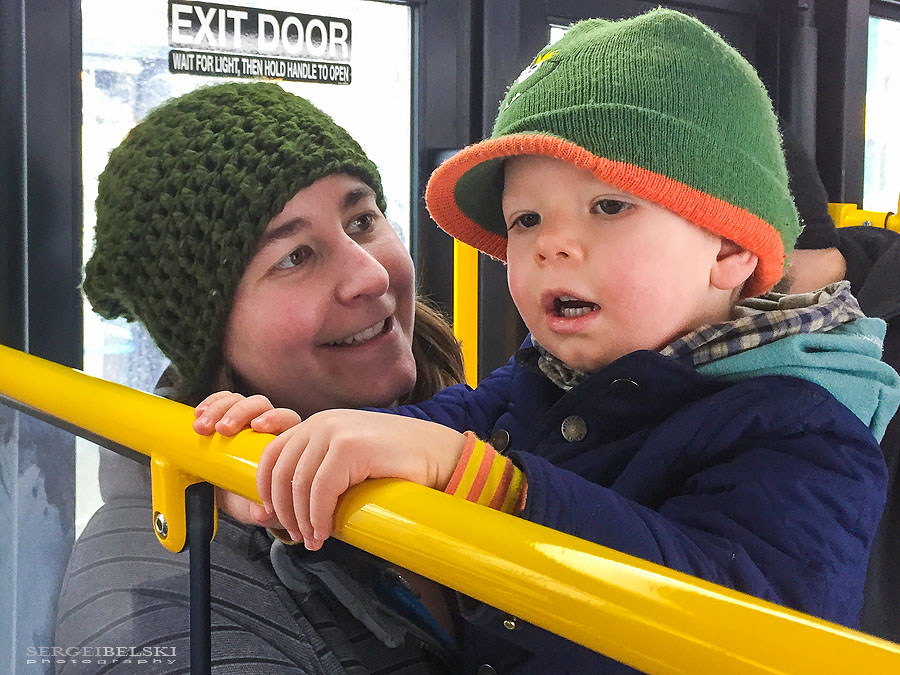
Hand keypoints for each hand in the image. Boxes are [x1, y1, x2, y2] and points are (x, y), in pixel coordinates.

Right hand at [193, 391, 302, 530]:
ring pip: (238, 401)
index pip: (286, 419)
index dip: (274, 418)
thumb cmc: (251, 500)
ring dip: (219, 408)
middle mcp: (266, 426)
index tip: (257, 426)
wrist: (230, 500)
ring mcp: (244, 420)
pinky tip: (199, 413)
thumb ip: (262, 512)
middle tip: (222, 429)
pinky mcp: (223, 418)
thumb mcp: (256, 509)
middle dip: (240, 413)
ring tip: (201, 427)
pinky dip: (210, 403)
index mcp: (283, 442)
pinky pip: (220, 401)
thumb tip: (262, 511)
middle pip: (260, 405)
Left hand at [258, 410, 466, 549]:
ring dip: (302, 520)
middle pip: (281, 472)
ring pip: (299, 484)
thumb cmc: (397, 464)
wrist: (438, 455)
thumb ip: (320, 471)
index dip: (266, 488)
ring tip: (312, 540)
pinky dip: (318, 517)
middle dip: (283, 510)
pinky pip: (321, 490)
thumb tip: (284, 508)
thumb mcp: (350, 461)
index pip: (272, 453)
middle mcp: (322, 422)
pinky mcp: (351, 447)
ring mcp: (335, 432)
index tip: (272, 515)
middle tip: (295, 535)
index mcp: (318, 423)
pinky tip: (325, 532)